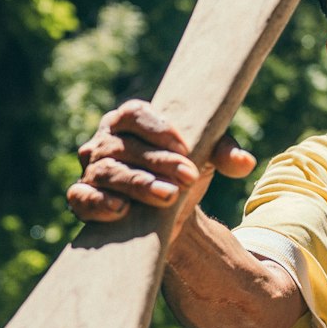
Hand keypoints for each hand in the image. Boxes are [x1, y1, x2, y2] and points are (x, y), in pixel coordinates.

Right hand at [66, 99, 255, 236]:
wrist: (172, 213)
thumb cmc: (186, 171)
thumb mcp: (209, 157)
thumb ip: (225, 153)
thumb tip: (245, 163)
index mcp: (129, 120)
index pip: (134, 114)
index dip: (157, 129)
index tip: (185, 147)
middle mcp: (105, 141)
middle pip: (124, 147)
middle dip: (158, 163)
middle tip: (188, 177)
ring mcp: (92, 170)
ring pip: (108, 172)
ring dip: (139, 184)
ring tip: (168, 196)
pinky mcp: (85, 200)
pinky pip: (81, 198)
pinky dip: (98, 203)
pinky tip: (121, 210)